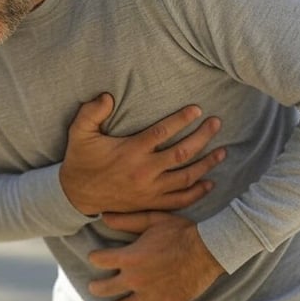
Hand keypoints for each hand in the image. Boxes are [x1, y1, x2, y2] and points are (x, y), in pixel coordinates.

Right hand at [59, 93, 224, 215]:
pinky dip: (197, 192)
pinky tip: (210, 182)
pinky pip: (180, 200)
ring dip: (207, 163)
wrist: (76, 195)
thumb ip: (91, 112)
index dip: (181, 120)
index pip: (162, 133)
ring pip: (186, 177)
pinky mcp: (151, 203)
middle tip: (217, 123)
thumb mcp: (79, 132)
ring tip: (223, 151)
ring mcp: (150, 190)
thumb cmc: (80, 160)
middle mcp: (144, 171)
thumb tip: (107, 96)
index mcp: (130, 151)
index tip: (197, 110)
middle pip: (182, 153)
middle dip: (203, 137)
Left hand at [89, 211, 224, 300]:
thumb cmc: (179, 231)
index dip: (95, 258)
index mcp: (130, 257)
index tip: (95, 257)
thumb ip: (127, 220)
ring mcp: (151, 294)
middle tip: (93, 287)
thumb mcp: (152, 220)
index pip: (100, 260)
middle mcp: (136, 279)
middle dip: (97, 287)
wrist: (207, 249)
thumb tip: (104, 217)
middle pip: (106, 289)